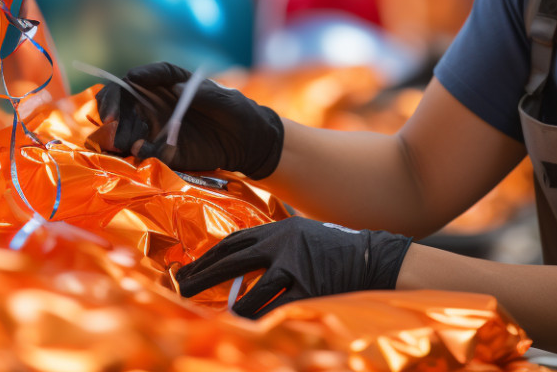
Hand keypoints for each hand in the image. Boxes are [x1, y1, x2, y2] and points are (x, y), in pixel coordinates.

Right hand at [96, 61, 284, 177]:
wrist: (248, 144)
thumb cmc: (239, 113)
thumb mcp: (228, 100)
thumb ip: (205, 94)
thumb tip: (175, 88)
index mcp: (173, 81)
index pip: (152, 74)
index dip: (140, 75)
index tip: (132, 78)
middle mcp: (158, 102)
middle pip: (125, 98)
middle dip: (113, 105)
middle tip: (111, 118)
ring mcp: (156, 126)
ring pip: (125, 125)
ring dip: (116, 132)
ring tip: (118, 140)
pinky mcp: (161, 150)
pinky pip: (141, 150)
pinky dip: (137, 151)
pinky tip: (138, 151)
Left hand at [177, 217, 412, 317]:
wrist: (376, 258)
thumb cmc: (339, 250)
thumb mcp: (306, 235)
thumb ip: (279, 244)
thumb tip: (246, 259)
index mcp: (281, 229)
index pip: (236, 241)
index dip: (210, 254)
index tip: (191, 266)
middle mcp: (283, 245)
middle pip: (232, 260)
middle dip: (203, 274)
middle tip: (180, 286)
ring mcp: (295, 269)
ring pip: (252, 291)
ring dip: (233, 306)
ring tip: (215, 315)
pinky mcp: (309, 291)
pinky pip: (277, 310)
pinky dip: (260, 319)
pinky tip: (247, 326)